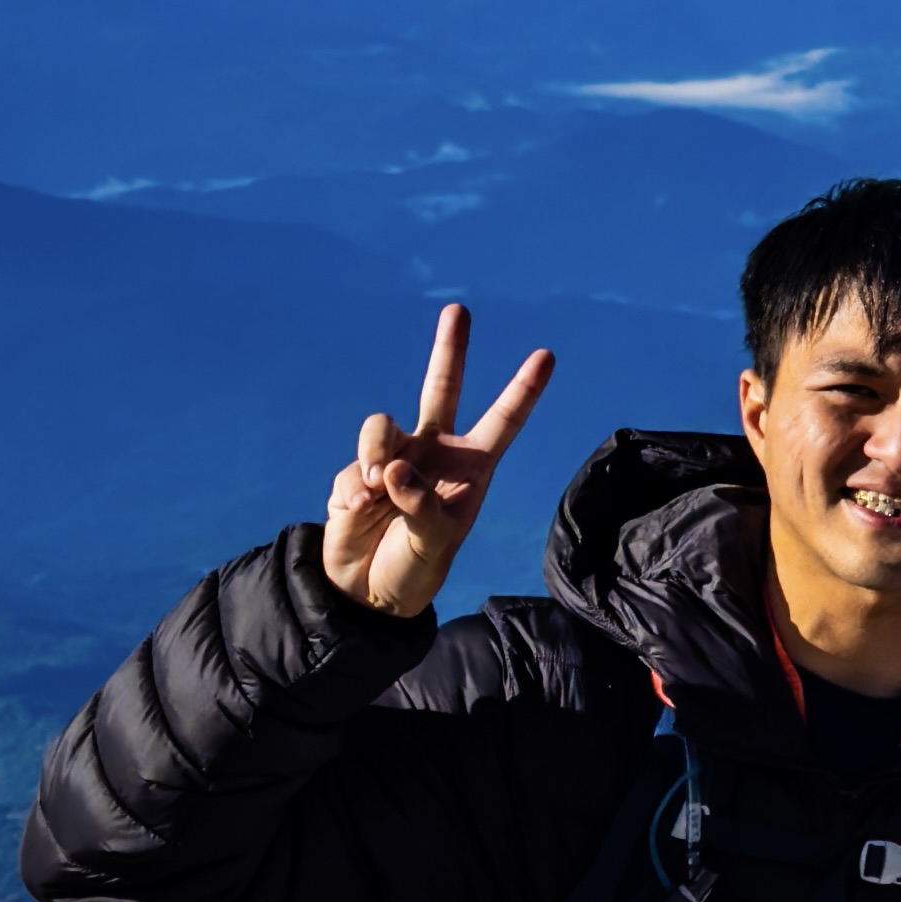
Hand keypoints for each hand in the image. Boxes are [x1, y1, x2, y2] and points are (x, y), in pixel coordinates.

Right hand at [323, 301, 555, 619]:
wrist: (366, 591)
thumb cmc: (416, 568)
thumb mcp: (433, 544)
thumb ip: (421, 505)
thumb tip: (393, 469)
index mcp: (471, 468)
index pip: (502, 422)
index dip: (523, 390)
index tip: (547, 355)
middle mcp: (434, 453)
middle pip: (442, 389)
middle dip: (450, 350)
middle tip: (459, 310)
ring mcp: (394, 457)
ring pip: (382, 425)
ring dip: (375, 451)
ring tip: (375, 488)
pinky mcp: (356, 470)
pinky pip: (354, 465)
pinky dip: (353, 487)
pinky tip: (358, 511)